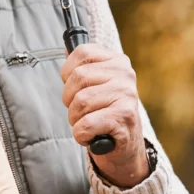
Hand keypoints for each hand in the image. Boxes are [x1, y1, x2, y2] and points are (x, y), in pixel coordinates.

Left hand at [61, 43, 148, 188]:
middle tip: (81, 111)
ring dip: (76, 120)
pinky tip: (92, 136)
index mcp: (117, 60)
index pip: (82, 52)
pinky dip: (81, 135)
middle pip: (77, 78)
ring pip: (80, 102)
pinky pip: (86, 124)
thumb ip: (83, 66)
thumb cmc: (105, 112)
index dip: (68, 72)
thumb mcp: (96, 85)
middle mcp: (125, 74)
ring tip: (89, 123)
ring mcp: (127, 95)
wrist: (125, 145)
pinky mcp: (125, 117)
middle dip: (70, 101)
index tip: (74, 88)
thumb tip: (65, 47)